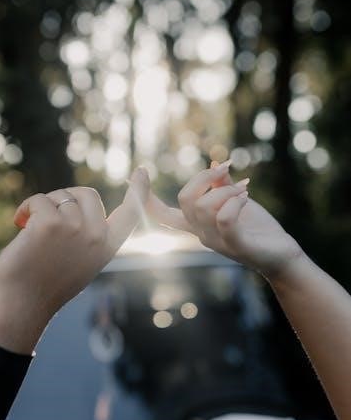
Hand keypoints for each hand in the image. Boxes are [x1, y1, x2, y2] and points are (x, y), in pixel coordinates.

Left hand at [0, 167, 149, 351]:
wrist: (21, 306)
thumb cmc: (44, 286)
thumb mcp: (79, 262)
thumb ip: (87, 236)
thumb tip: (74, 203)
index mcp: (107, 247)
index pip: (131, 214)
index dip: (138, 191)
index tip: (142, 171)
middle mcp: (96, 236)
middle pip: (87, 193)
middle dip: (65, 199)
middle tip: (46, 218)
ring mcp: (75, 228)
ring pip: (60, 195)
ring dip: (41, 207)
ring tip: (29, 229)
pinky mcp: (50, 223)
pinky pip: (39, 200)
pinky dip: (25, 209)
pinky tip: (19, 224)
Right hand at [147, 162, 301, 279]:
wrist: (282, 256)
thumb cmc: (258, 229)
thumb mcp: (237, 201)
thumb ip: (223, 185)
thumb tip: (215, 163)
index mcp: (196, 224)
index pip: (162, 215)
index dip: (145, 198)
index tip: (136, 174)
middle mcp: (201, 233)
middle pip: (185, 199)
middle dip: (203, 177)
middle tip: (226, 169)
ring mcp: (217, 241)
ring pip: (205, 207)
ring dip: (226, 189)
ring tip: (245, 188)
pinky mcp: (236, 245)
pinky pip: (224, 219)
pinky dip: (234, 201)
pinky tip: (247, 196)